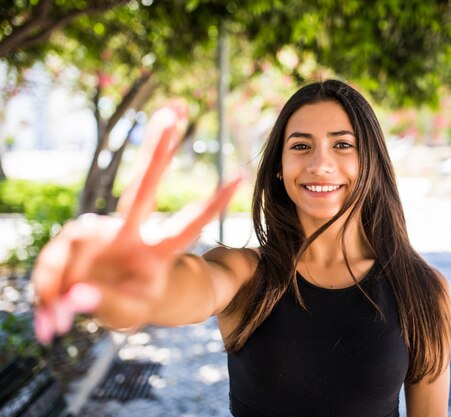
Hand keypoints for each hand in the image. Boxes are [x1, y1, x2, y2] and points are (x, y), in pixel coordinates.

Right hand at [32, 101, 240, 343]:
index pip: (189, 224)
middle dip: (156, 150)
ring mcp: (104, 230)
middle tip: (173, 109)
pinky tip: (51, 311)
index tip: (239, 177)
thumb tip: (76, 296)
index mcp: (158, 251)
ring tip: (57, 317)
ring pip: (78, 237)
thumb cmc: (127, 303)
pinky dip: (48, 286)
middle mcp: (132, 232)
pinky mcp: (76, 236)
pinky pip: (54, 260)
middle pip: (144, 186)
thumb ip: (105, 306)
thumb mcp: (126, 314)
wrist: (102, 302)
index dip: (212, 204)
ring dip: (61, 277)